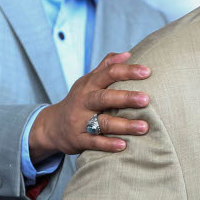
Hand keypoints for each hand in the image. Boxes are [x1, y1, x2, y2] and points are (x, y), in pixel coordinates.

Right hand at [28, 52, 151, 161]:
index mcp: (89, 85)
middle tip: (146, 99)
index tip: (148, 72)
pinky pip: (93, 142)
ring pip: (102, 122)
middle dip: (126, 98)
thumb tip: (128, 53)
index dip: (128, 71)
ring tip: (144, 127)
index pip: (108, 73)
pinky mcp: (78, 139)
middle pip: (104, 98)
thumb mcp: (89, 81)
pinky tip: (123, 145)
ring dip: (124, 125)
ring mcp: (79, 121)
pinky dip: (108, 144)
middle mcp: (83, 101)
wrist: (52, 126)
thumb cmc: (80, 100)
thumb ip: (107, 66)